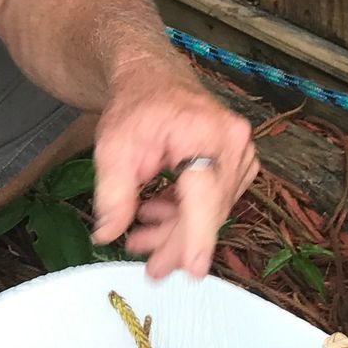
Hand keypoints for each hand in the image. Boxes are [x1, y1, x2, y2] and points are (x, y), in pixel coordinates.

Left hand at [91, 64, 257, 280]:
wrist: (152, 77)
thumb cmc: (135, 106)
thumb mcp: (113, 148)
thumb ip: (113, 194)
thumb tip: (107, 236)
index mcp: (208, 134)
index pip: (205, 195)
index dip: (198, 236)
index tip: (194, 270)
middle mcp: (234, 144)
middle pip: (209, 210)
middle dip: (177, 243)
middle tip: (150, 269)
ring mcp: (240, 154)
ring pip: (211, 212)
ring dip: (176, 231)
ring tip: (140, 241)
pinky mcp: (236, 163)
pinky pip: (213, 202)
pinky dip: (185, 215)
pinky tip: (156, 216)